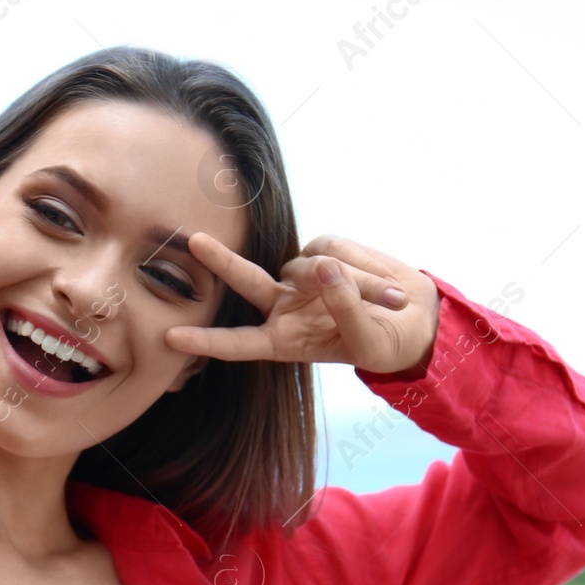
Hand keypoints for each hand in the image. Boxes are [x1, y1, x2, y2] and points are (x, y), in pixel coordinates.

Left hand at [164, 233, 439, 373]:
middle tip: (194, 240)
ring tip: (388, 299)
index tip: (171, 338)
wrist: (414, 319)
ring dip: (351, 280)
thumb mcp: (369, 340)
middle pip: (247, 281)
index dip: (206, 342)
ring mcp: (302, 277)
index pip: (239, 343)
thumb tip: (323, 269)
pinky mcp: (325, 252)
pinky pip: (334, 249)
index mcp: (285, 341)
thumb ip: (345, 309)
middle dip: (221, 260)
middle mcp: (285, 306)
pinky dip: (362, 266)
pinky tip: (382, 284)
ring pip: (310, 265)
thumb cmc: (386, 343)